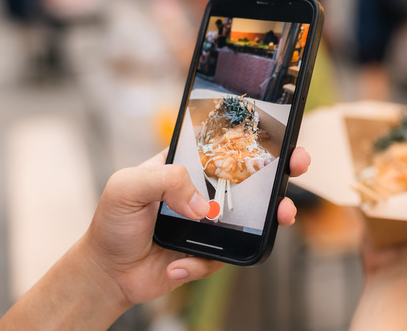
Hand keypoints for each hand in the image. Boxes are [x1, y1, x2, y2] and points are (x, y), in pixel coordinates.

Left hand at [82, 147, 309, 306]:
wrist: (108, 272)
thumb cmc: (114, 222)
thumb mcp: (127, 186)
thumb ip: (165, 180)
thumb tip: (201, 205)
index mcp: (186, 167)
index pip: (224, 145)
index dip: (253, 137)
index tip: (279, 134)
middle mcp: (204, 192)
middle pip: (251, 178)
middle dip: (281, 170)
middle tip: (298, 164)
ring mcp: (211, 223)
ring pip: (253, 218)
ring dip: (272, 217)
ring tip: (281, 217)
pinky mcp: (211, 253)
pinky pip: (225, 256)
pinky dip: (201, 262)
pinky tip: (176, 264)